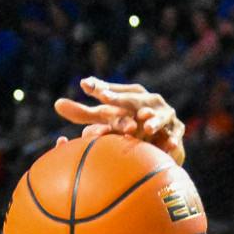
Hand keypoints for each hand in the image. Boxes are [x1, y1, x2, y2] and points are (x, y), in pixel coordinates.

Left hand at [54, 78, 186, 164]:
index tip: (85, 86)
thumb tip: (57, 104)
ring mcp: (165, 114)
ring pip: (160, 116)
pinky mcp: (177, 130)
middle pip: (135, 99)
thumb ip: (84, 113)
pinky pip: (176, 136)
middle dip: (123, 99)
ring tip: (146, 125)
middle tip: (105, 99)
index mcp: (131, 95)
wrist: (160, 136)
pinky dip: (174, 140)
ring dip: (154, 119)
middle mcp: (150, 101)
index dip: (102, 88)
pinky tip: (169, 146)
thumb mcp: (106, 120)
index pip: (114, 90)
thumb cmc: (128, 124)